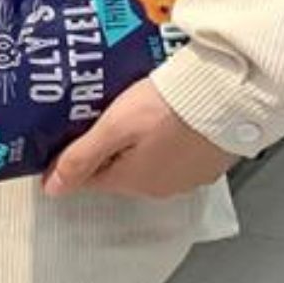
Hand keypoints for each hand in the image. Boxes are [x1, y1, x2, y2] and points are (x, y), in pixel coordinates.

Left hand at [42, 78, 238, 198]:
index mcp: (134, 182)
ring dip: (140, 144)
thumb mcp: (115, 127)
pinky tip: (169, 118)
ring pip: (151, 162)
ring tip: (137, 113)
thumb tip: (52, 189)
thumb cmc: (170, 107)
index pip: (91, 179)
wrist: (231, 93)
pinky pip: (179, 154)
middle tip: (104, 115)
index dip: (76, 158)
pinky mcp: (212, 161)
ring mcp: (191, 176)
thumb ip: (81, 158)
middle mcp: (162, 187)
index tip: (69, 135)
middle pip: (121, 170)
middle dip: (109, 148)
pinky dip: (169, 140)